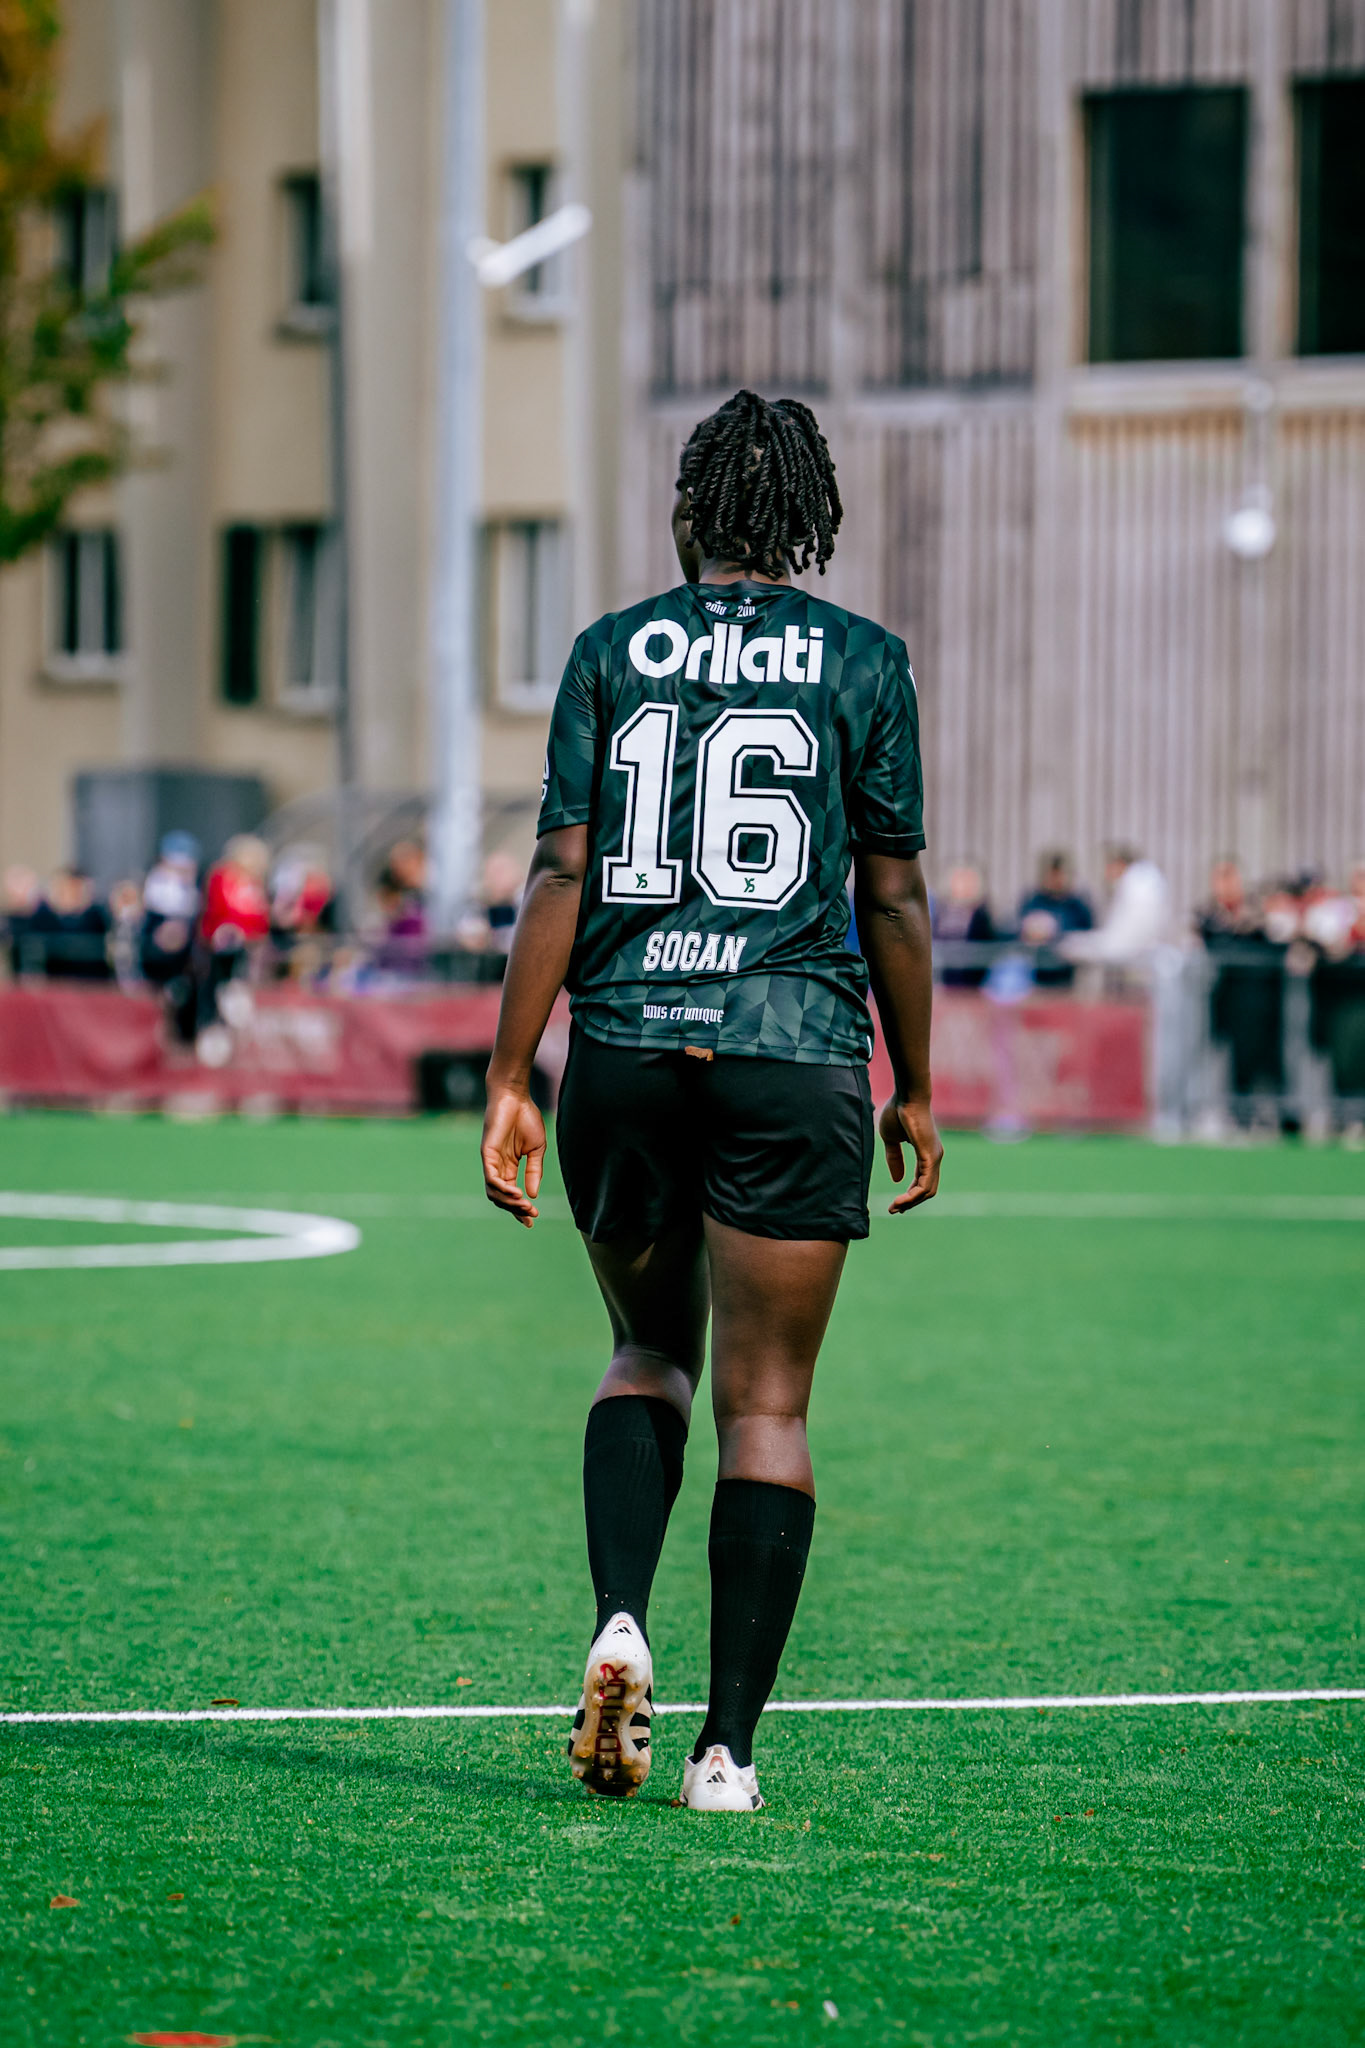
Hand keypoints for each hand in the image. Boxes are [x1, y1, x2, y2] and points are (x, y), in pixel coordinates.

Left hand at [481, 1083, 546, 1227]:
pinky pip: (491, 1178)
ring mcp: (491, 1161)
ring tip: (524, 1205)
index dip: (520, 1209)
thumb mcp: (536, 1150)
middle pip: (501, 1198)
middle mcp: (498, 1167)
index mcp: (510, 1166)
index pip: (512, 1194)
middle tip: (531, 1215)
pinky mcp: (486, 1154)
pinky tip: (516, 1193)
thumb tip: (532, 1195)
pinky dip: (502, 1189)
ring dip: (509, 1202)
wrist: (516, 1097)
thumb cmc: (526, 1118)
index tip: (532, 1220)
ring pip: (494, 1192)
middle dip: (516, 1209)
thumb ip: (534, 1172)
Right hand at [878, 1095, 942, 1214]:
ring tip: (894, 1207)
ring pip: (927, 1190)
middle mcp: (934, 1157)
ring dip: (910, 1203)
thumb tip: (897, 1179)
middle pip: (927, 1190)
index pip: (922, 1181)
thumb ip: (894, 1158)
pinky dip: (913, 1195)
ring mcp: (934, 1157)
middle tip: (893, 1210)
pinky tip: (900, 1201)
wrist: (906, 1095)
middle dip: (910, 1203)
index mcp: (926, 1154)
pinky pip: (924, 1184)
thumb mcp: (891, 1140)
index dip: (909, 1195)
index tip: (894, 1204)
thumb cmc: (898, 1111)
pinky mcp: (930, 1156)